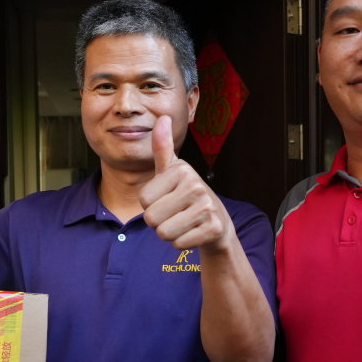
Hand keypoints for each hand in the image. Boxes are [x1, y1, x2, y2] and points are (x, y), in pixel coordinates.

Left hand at [139, 116, 233, 252]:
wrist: (218, 221)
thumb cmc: (187, 194)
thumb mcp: (173, 170)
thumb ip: (162, 147)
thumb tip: (163, 117)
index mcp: (182, 170)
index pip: (143, 200)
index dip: (151, 204)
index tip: (167, 198)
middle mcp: (196, 185)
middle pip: (151, 218)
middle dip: (158, 222)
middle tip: (175, 213)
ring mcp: (206, 207)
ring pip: (164, 233)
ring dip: (170, 233)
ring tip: (183, 222)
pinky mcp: (213, 228)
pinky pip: (179, 243)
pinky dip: (183, 242)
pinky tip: (193, 232)